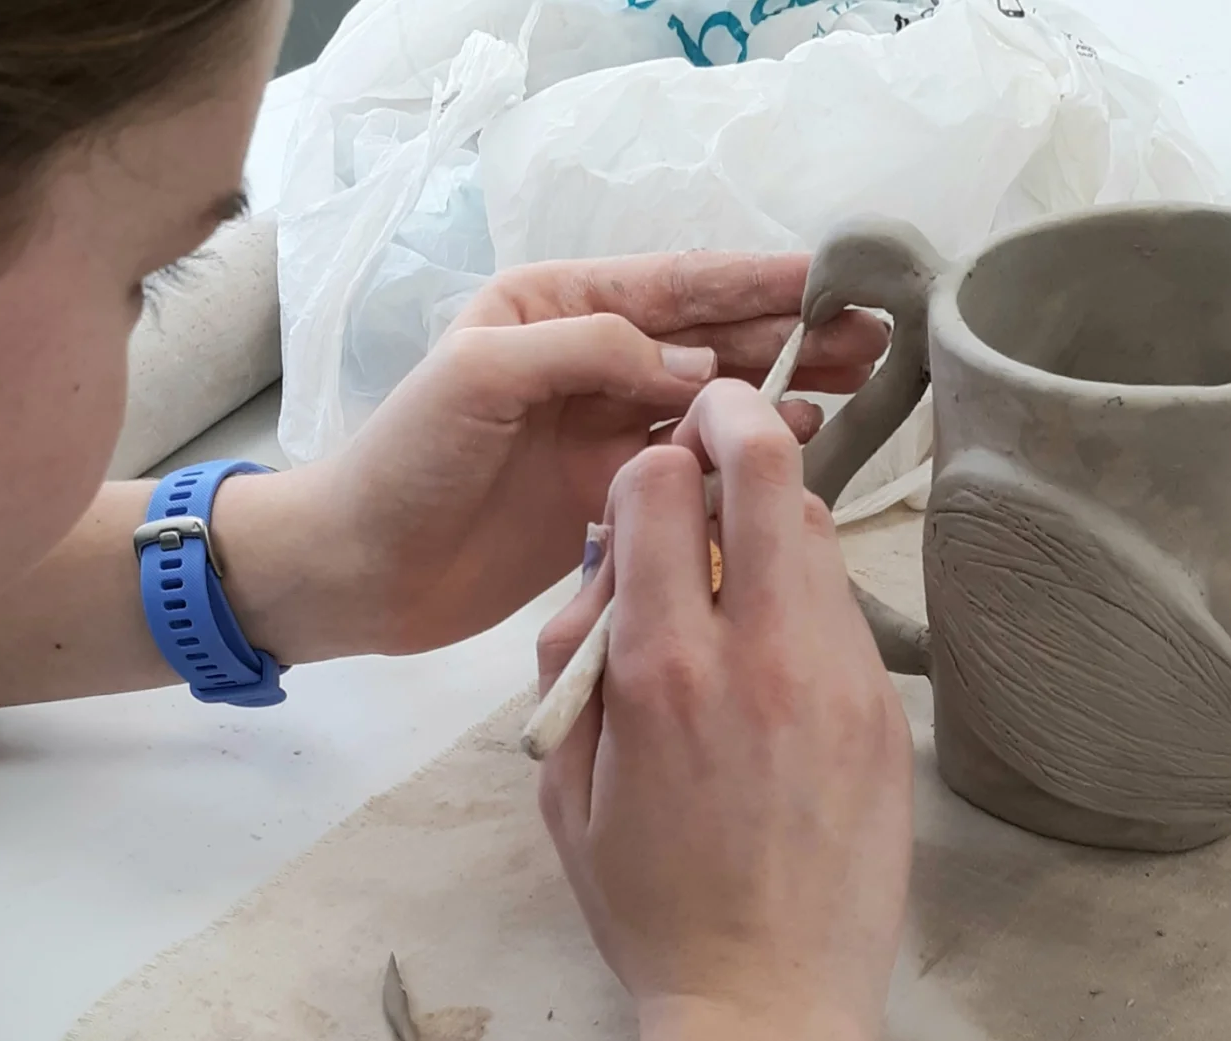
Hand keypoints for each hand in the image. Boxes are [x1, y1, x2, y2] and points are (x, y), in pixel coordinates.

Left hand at [213, 252, 889, 661]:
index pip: (674, 285)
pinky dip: (739, 454)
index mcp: (554, 308)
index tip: (835, 280)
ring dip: (778, 390)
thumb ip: (591, 353)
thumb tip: (697, 368)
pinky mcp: (605, 495)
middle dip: (788, 333)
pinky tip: (798, 444)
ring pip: (707, 401)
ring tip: (858, 382)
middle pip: (705, 339)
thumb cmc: (406, 459)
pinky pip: (687, 466)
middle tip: (873, 337)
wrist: (357, 569)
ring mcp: (599, 430)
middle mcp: (586, 358)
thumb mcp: (483, 375)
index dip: (757, 283)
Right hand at [540, 380, 914, 1040]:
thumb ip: (572, 663)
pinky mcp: (885, 710)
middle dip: (733, 419)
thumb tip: (604, 564)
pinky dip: (804, 592)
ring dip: (771, 513)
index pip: (658, 488)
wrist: (768, 1002)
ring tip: (737, 558)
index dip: (645, 464)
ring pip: (817, 528)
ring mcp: (839, 677)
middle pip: (768, 468)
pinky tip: (777, 649)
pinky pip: (843, 607)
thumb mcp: (561, 789)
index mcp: (662, 671)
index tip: (644, 483)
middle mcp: (760, 653)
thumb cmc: (646, 904)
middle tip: (713, 421)